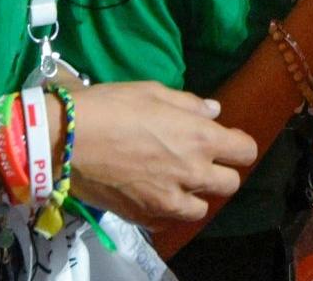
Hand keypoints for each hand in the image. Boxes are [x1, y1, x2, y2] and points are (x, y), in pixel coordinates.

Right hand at [66, 80, 258, 226]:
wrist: (67, 140)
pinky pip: (171, 220)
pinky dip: (168, 210)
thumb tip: (214, 112)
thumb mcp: (152, 91)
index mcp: (199, 137)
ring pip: (202, 208)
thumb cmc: (111, 106)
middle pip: (230, 183)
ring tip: (176, 181)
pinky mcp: (146, 216)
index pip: (245, 151)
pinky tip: (153, 194)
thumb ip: (188, 104)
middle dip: (220, 172)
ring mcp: (170, 199)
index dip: (237, 145)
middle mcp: (192, 172)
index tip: (225, 141)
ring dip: (195, 195)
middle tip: (199, 161)